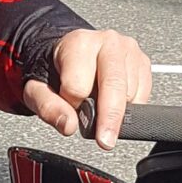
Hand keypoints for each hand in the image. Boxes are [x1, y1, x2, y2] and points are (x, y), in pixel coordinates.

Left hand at [24, 26, 153, 147]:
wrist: (71, 53)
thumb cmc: (56, 71)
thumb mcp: (38, 89)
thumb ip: (48, 107)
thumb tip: (69, 125)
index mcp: (79, 43)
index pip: (79, 85)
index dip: (72, 103)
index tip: (70, 104)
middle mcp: (108, 42)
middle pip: (114, 86)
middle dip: (109, 119)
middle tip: (105, 140)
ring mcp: (129, 50)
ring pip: (130, 93)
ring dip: (118, 109)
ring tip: (99, 103)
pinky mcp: (143, 62)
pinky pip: (143, 94)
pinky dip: (132, 106)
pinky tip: (115, 100)